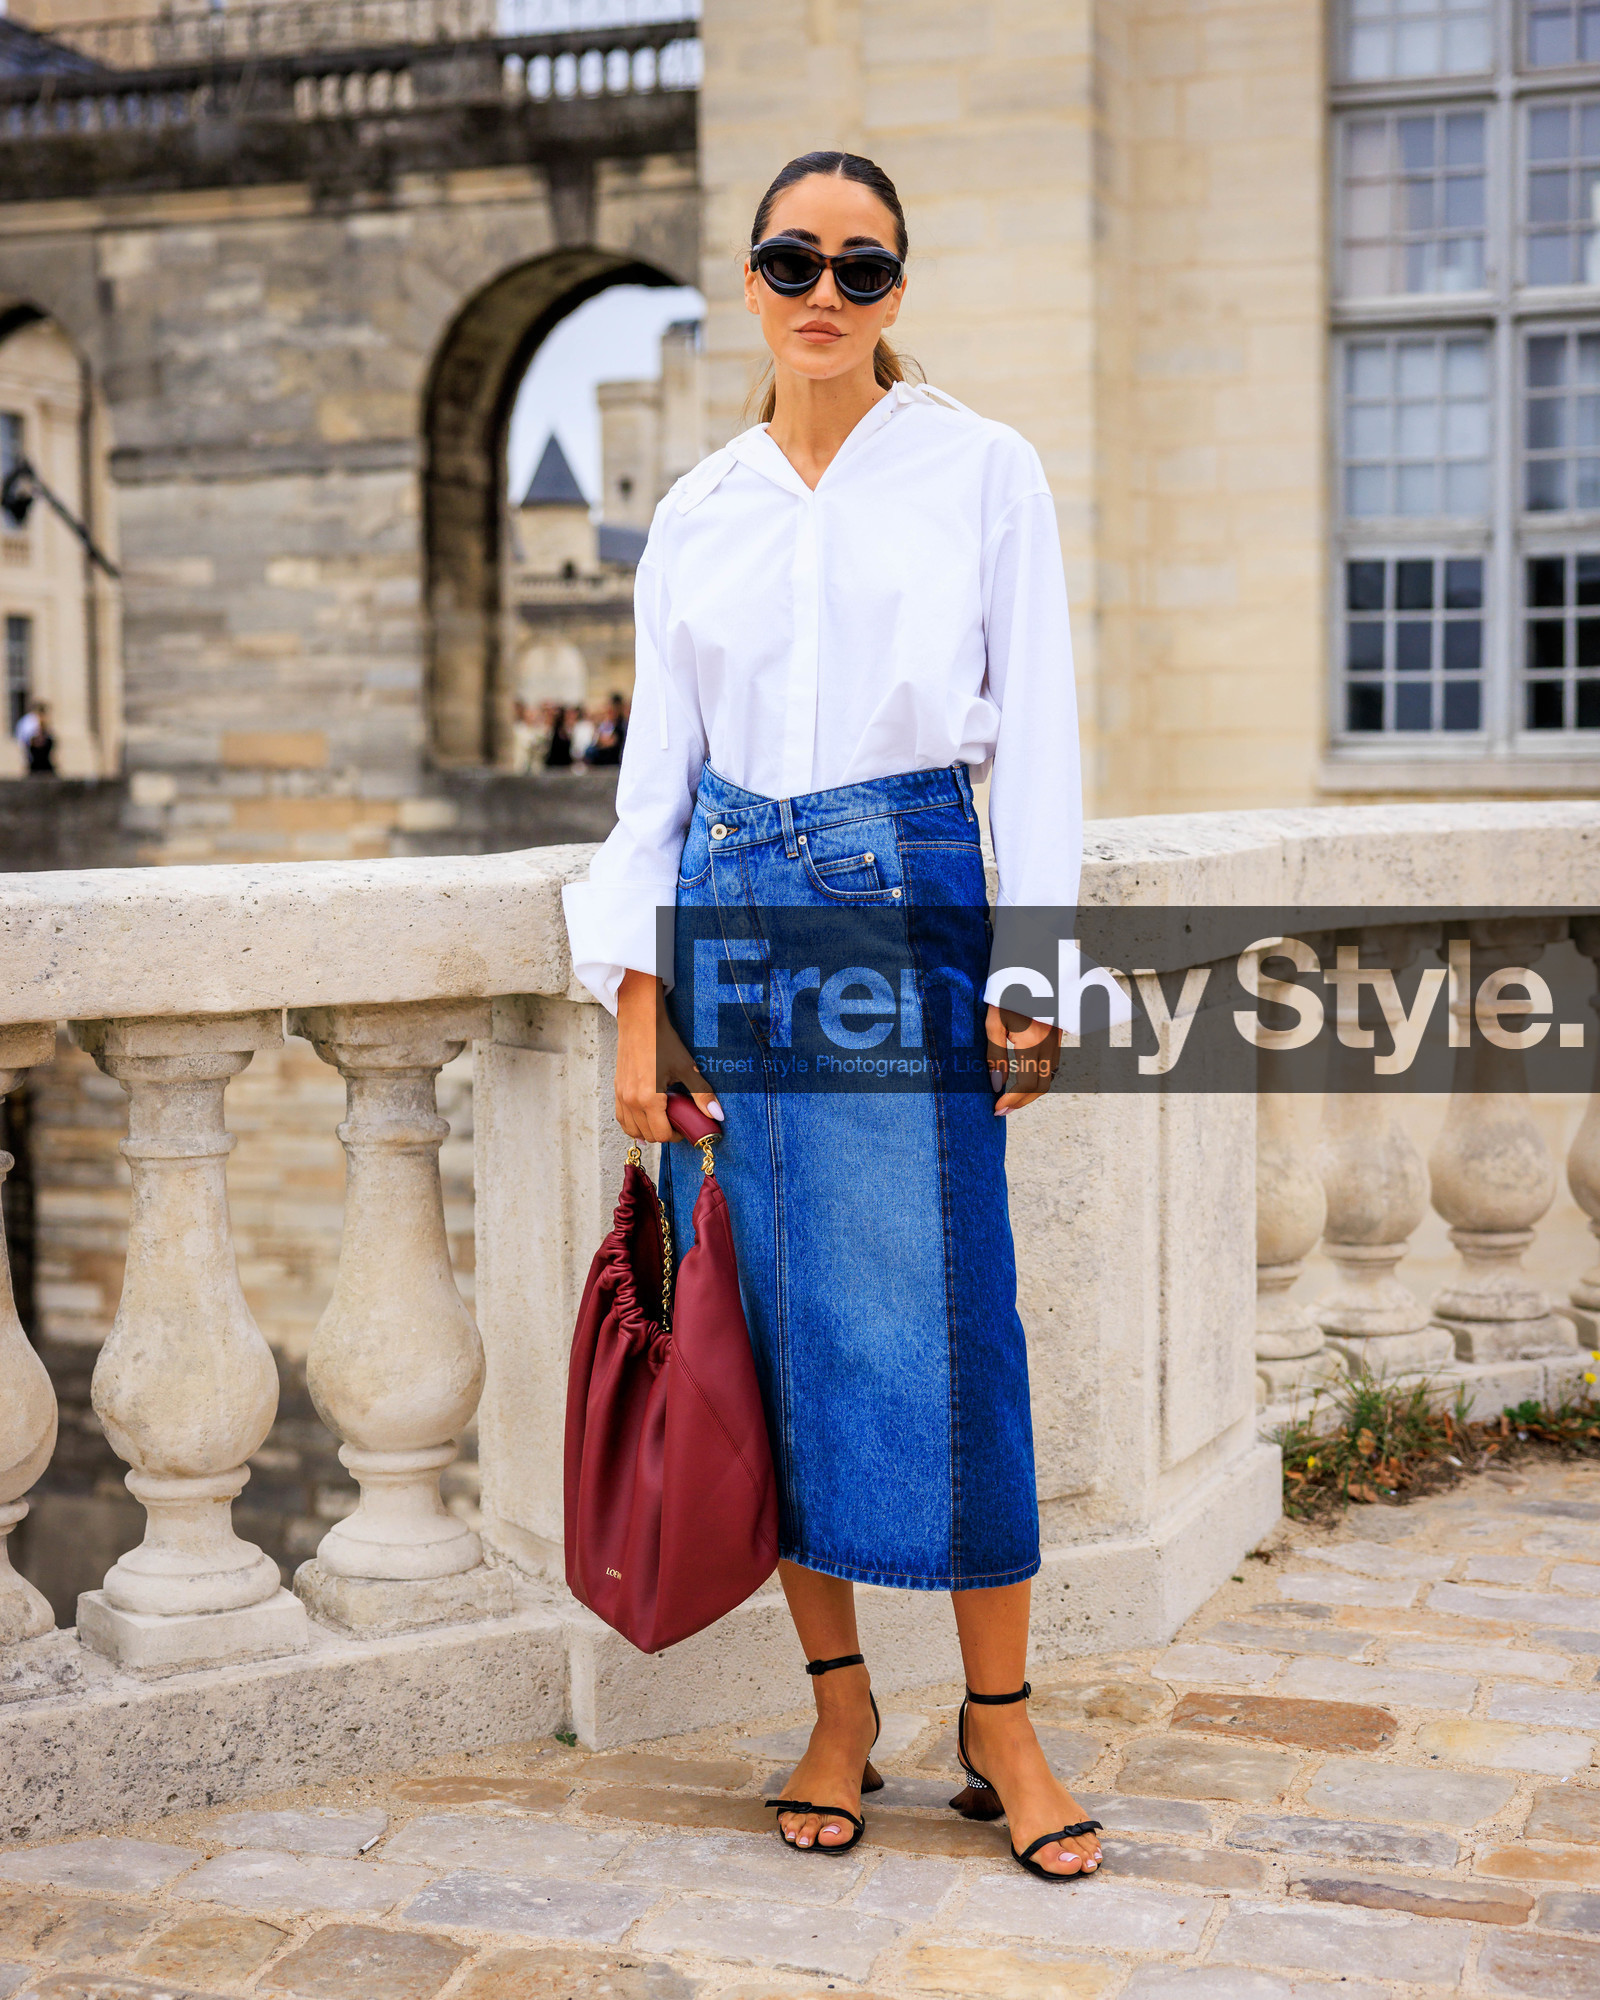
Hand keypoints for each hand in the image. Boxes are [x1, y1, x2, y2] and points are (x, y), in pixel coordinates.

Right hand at [616, 968, 723, 1144]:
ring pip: (632, 1130)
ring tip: (662, 1121)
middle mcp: (631, 1101)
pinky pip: (622, 1118)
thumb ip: (702, 1094)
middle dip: (664, 1134)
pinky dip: (633, 1124)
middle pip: (647, 1134)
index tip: (685, 1127)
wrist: (640, 1021)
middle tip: (677, 1123)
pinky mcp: (617, 1089)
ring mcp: (621, 1096)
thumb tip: (717, 1115)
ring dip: (647, 1131)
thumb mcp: (687, 1068)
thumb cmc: (662, 1042)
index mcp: (649, 1099)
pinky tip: (645, 1119)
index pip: (661, 1134)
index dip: (676, 1136)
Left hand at [986, 1003, 1060, 1115]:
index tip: (996, 1108)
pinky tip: (1022, 1080)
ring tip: (1009, 1098)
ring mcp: (1057, 1040)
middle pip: (1042, 1086)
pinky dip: (1038, 1078)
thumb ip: (996, 1056)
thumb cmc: (1006, 993)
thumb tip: (996, 1086)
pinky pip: (1051, 1064)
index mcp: (1032, 1041)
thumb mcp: (994, 1022)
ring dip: (1030, 1092)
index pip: (1027, 1084)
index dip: (1012, 1100)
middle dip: (1022, 1102)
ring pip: (1049, 1077)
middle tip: (1001, 1110)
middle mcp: (1049, 1043)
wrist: (1031, 967)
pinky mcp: (1058, 1035)